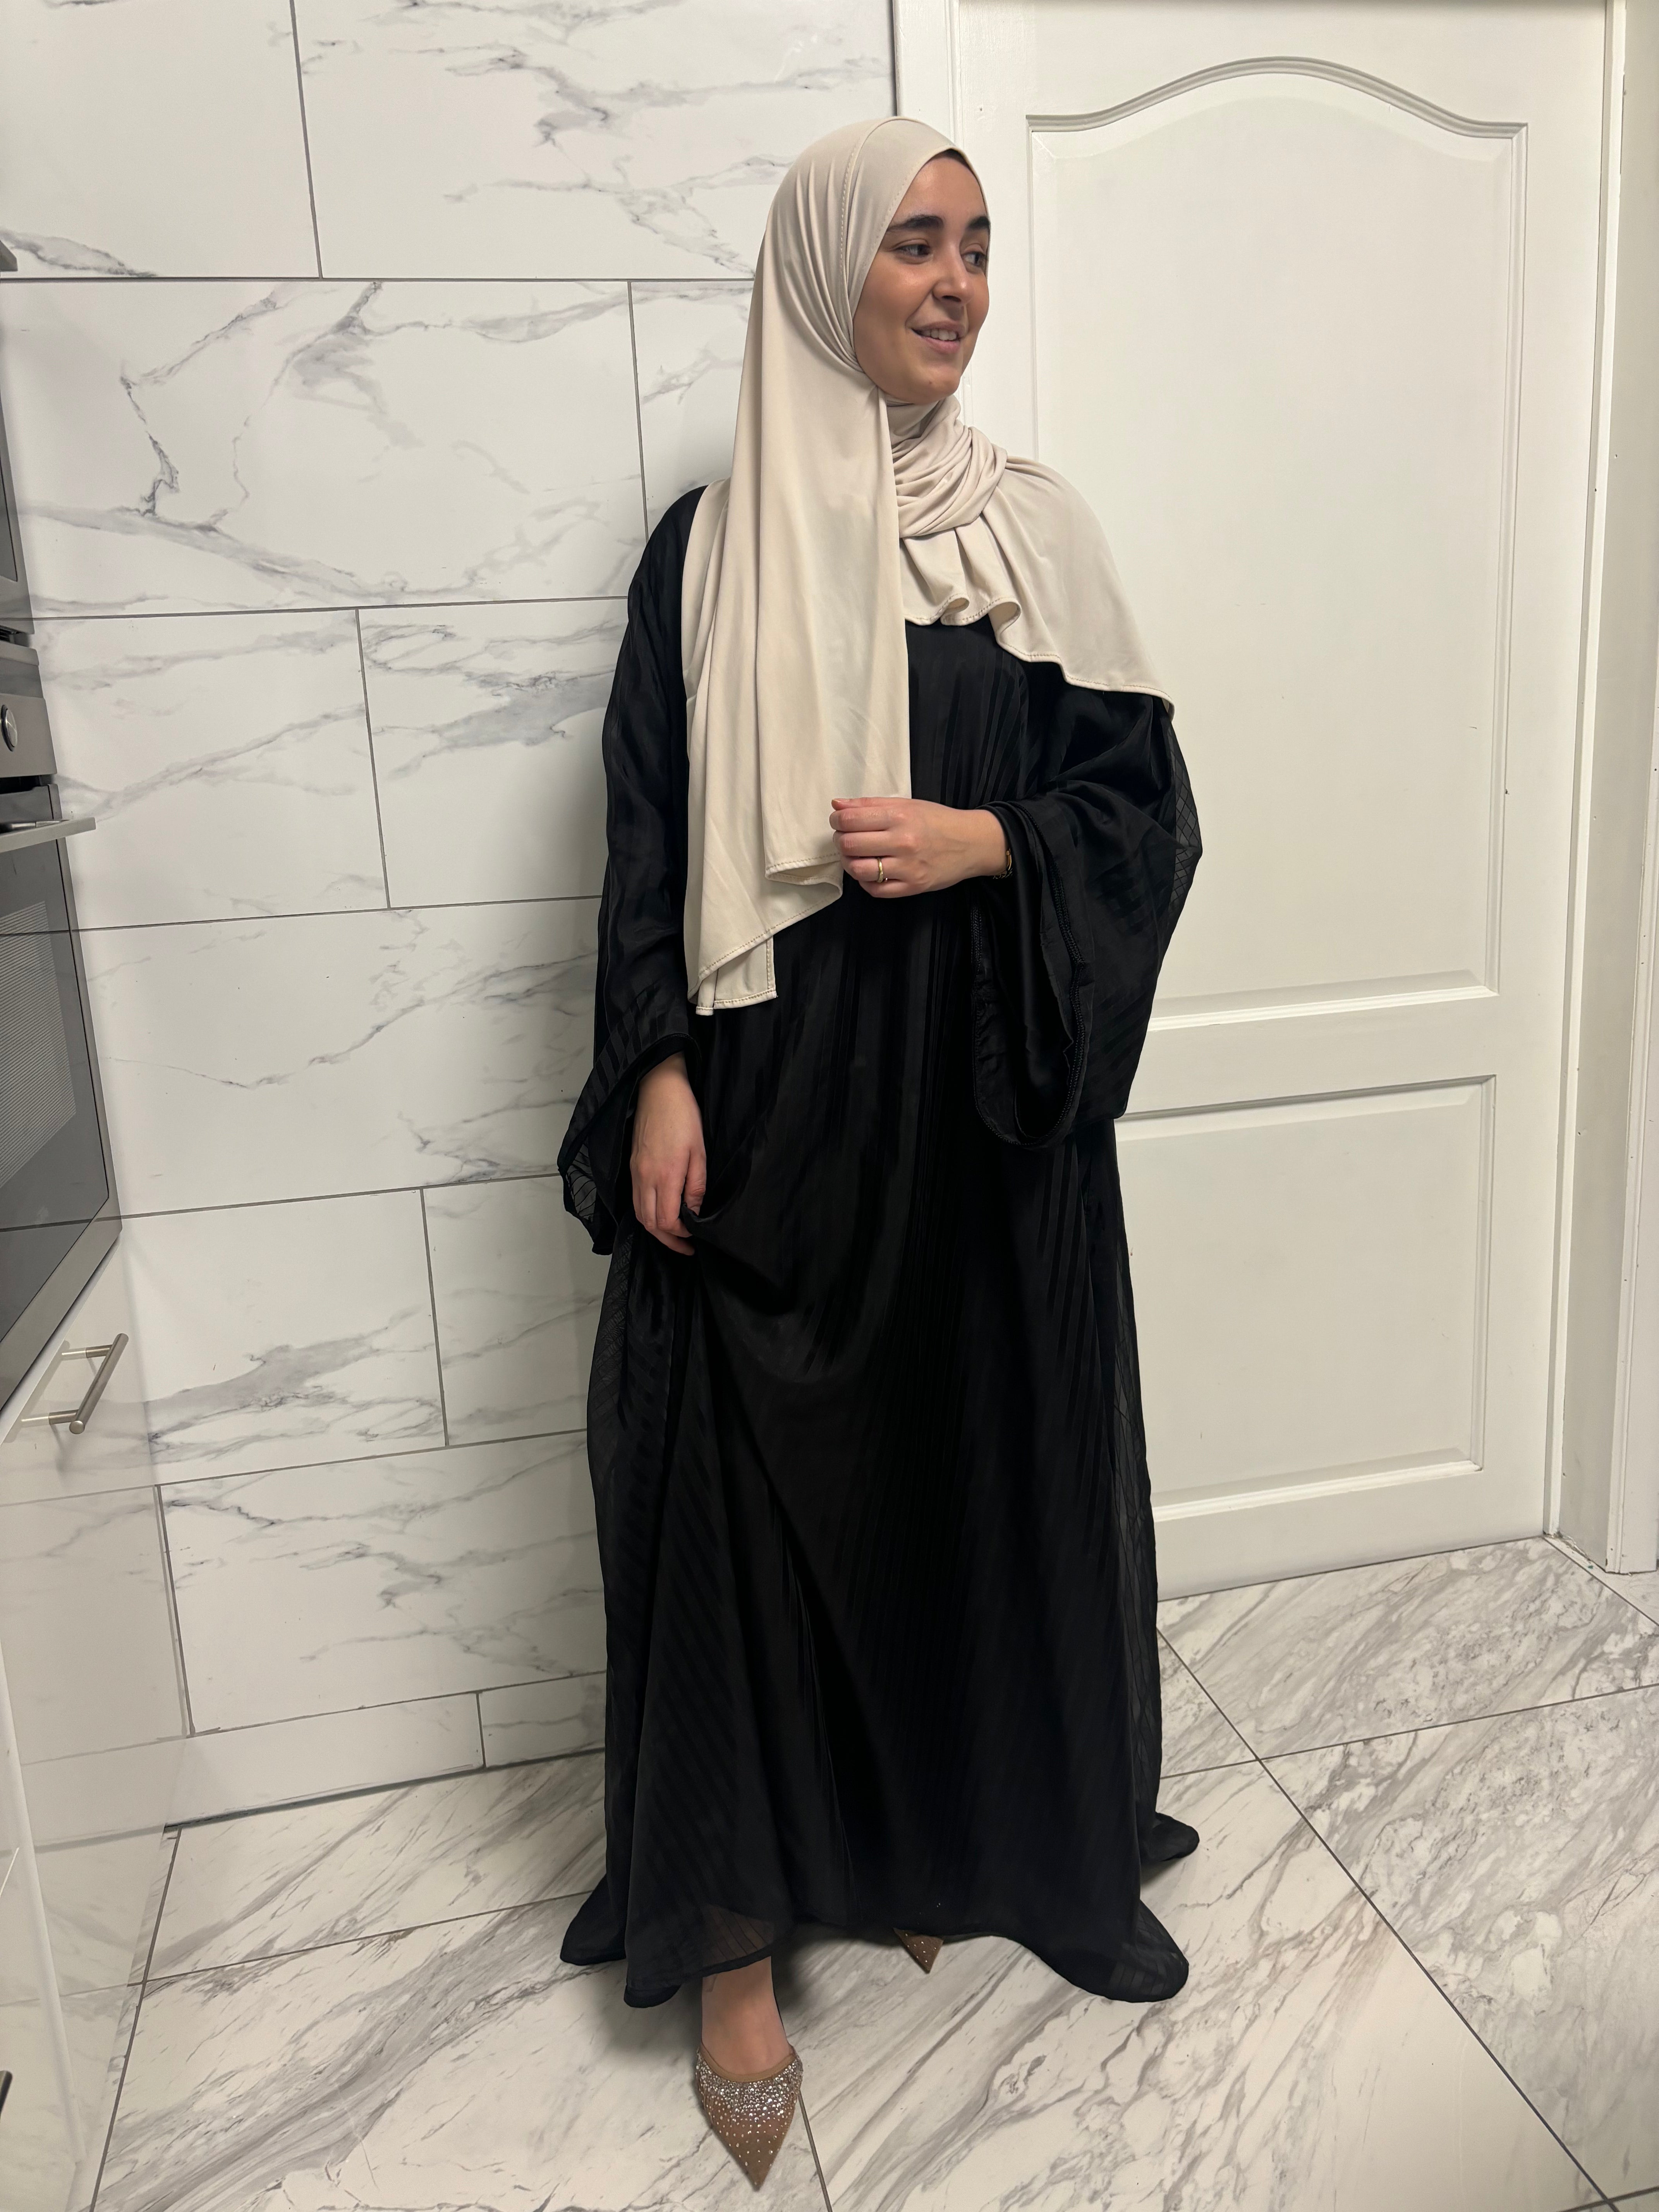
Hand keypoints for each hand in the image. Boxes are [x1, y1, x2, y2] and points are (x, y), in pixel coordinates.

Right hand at [631, 1053, 705, 1254]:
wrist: (658, 1089)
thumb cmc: (683, 1116)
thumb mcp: (699, 1152)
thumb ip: (695, 1186)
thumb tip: (693, 1213)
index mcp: (665, 1175)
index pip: (666, 1220)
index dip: (680, 1235)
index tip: (694, 1238)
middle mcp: (645, 1177)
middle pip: (649, 1223)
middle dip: (667, 1240)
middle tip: (685, 1248)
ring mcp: (636, 1172)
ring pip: (639, 1213)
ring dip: (654, 1229)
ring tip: (673, 1235)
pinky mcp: (632, 1165)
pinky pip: (635, 1199)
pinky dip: (646, 1213)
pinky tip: (660, 1213)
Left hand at [830, 796, 1007, 896]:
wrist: (972, 843)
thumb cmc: (938, 821)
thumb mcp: (907, 805)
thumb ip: (869, 804)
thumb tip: (837, 805)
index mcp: (899, 817)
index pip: (850, 820)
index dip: (837, 820)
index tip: (839, 821)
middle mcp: (902, 842)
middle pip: (849, 844)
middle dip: (840, 840)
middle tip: (845, 837)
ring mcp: (907, 867)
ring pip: (858, 869)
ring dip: (848, 863)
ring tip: (855, 856)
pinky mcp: (911, 887)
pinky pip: (875, 890)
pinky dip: (865, 881)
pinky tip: (870, 871)